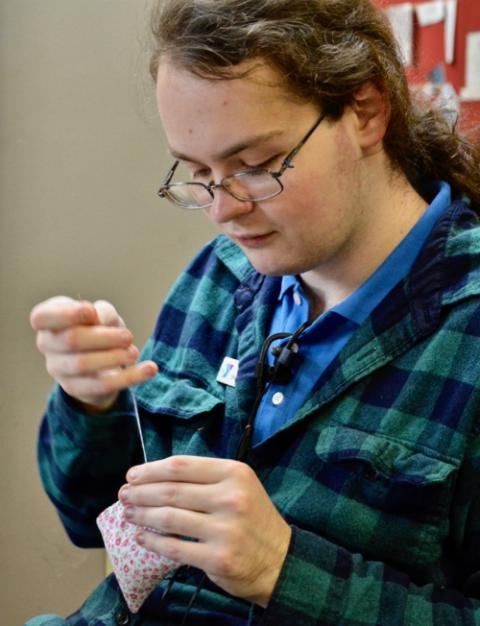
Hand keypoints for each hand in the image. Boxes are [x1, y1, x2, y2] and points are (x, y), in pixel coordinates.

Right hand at [30, 295, 157, 410]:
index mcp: (47, 321)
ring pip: (83, 364)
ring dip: (114, 357)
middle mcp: (47, 345)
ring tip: (134, 352)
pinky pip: (102, 385)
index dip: (66, 314)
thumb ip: (102, 312)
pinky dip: (130, 377)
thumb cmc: (97, 327)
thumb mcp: (102, 314)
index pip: (42, 317)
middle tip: (128, 336)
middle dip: (104, 337)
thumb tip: (100, 319)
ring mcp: (58, 369)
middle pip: (71, 340)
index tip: (90, 311)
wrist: (98, 361)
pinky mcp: (75, 388)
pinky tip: (150, 369)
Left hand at [118, 456, 291, 606]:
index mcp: (234, 473)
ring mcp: (224, 529)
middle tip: (123, 495)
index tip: (132, 475)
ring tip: (128, 513)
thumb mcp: (239, 486)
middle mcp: (230, 498)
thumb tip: (156, 475)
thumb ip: (206, 478)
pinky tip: (141, 536)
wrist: (280, 560)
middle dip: (141, 492)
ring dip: (142, 515)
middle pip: (172, 490)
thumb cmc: (253, 518)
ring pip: (169, 518)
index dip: (151, 469)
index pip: (182, 466)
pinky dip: (152, 541)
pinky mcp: (217, 558)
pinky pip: (174, 547)